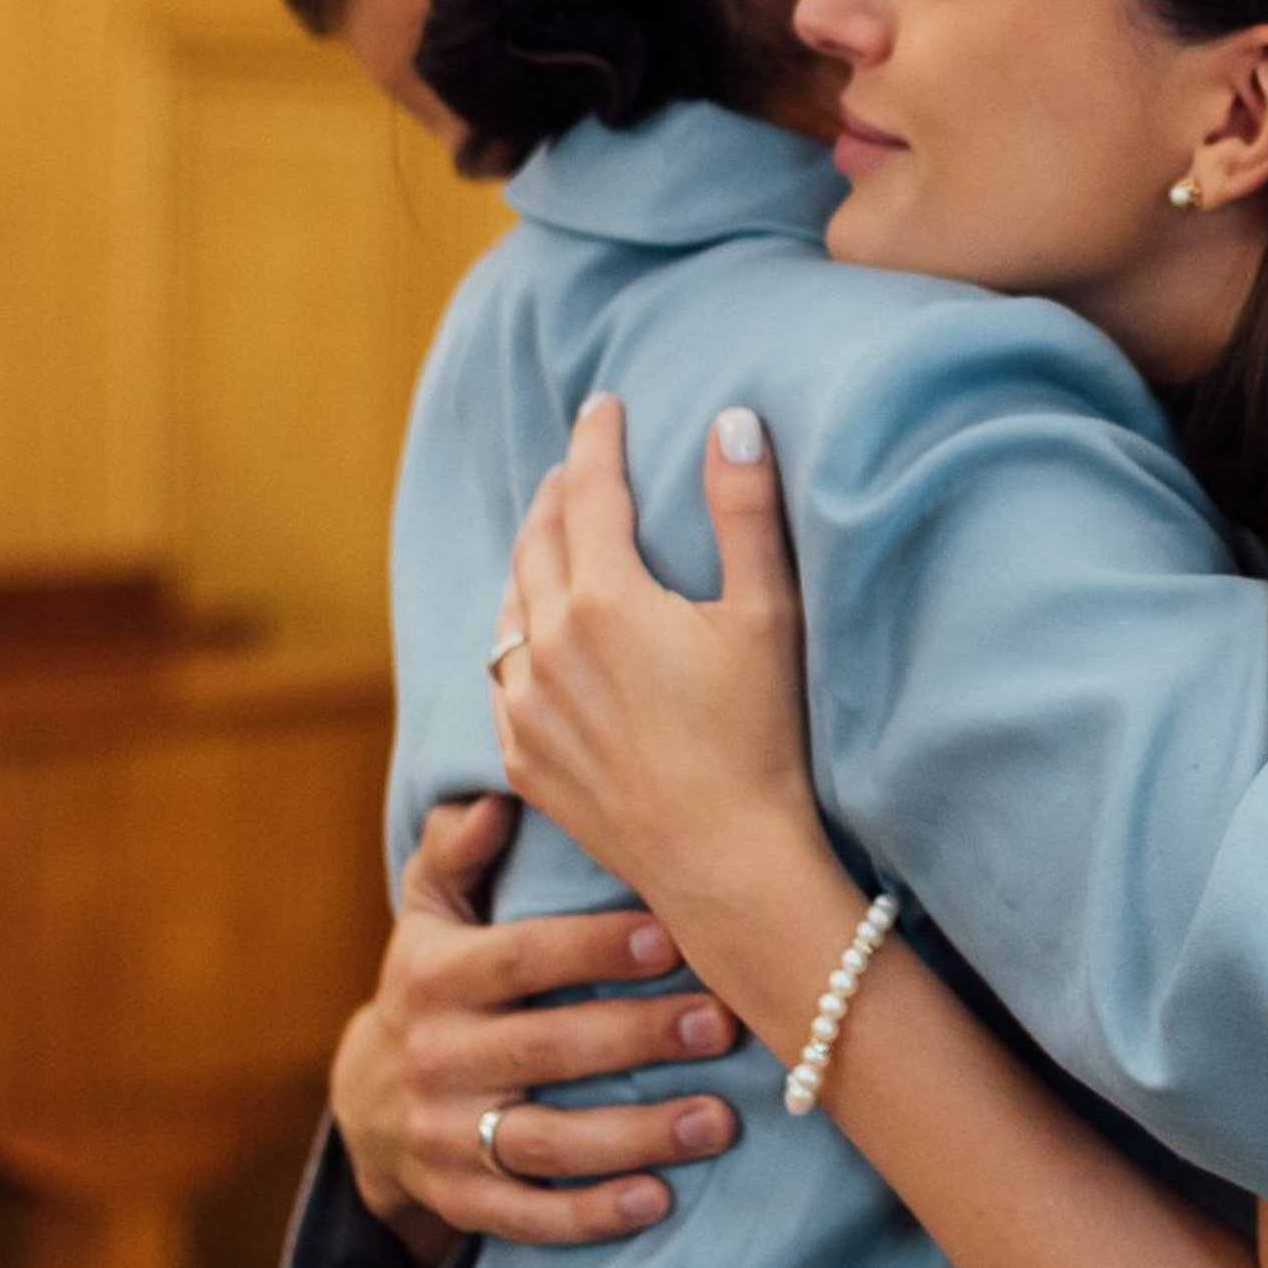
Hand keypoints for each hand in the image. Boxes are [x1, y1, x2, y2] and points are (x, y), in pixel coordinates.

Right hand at [331, 792, 743, 1259]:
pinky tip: (658, 1200)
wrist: (369, 1096)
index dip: (594, 949)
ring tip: (721, 1119)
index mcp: (433, 976)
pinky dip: (590, 1215)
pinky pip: (526, 1215)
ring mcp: (443, 1136)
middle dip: (641, 1037)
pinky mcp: (458, 1199)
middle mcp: (433, 1058)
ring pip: (545, 1141)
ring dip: (636, 1135)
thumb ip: (456, 850)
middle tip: (725, 1024)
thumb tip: (496, 799)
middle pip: (547, 1049)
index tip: (673, 936)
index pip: (521, 959)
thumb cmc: (436, 978)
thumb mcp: (429, 909)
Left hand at [489, 395, 820, 946]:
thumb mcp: (767, 614)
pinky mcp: (523, 758)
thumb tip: (733, 421)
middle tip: (576, 464)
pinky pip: (501, 673)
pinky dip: (514, 633)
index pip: (591, 491)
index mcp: (605, 599)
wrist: (722, 863)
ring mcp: (526, 706)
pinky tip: (530, 634)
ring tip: (550, 536)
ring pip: (508, 606)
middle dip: (559, 492)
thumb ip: (746, 511)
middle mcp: (547, 645)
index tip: (604, 405)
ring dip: (529, 559)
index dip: (598, 440)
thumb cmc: (760, 738)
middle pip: (539, 541)